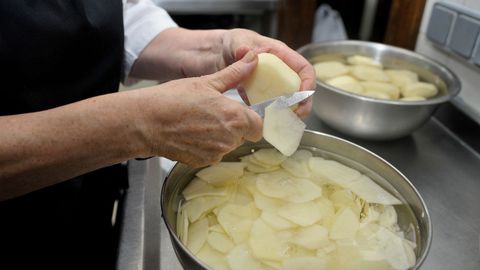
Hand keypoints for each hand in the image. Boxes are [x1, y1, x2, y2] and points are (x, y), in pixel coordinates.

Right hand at [136, 51, 262, 166]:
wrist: (146, 122)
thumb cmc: (173, 99)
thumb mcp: (206, 82)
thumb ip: (235, 73)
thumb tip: (253, 59)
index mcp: (235, 117)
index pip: (259, 126)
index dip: (252, 119)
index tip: (242, 113)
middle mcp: (229, 139)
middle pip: (243, 135)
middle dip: (235, 126)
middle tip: (214, 113)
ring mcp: (216, 153)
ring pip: (228, 145)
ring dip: (221, 136)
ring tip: (200, 121)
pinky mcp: (203, 162)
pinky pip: (214, 154)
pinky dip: (207, 145)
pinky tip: (192, 133)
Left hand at [221, 29, 315, 118]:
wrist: (223, 54)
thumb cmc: (235, 44)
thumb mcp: (237, 42)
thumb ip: (241, 47)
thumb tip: (244, 51)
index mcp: (281, 56)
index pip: (304, 68)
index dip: (308, 82)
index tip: (302, 95)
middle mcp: (282, 71)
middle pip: (302, 89)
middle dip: (303, 104)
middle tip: (296, 116)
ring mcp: (275, 84)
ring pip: (291, 101)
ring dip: (292, 114)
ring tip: (285, 123)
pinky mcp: (265, 95)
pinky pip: (275, 108)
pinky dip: (275, 117)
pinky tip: (270, 126)